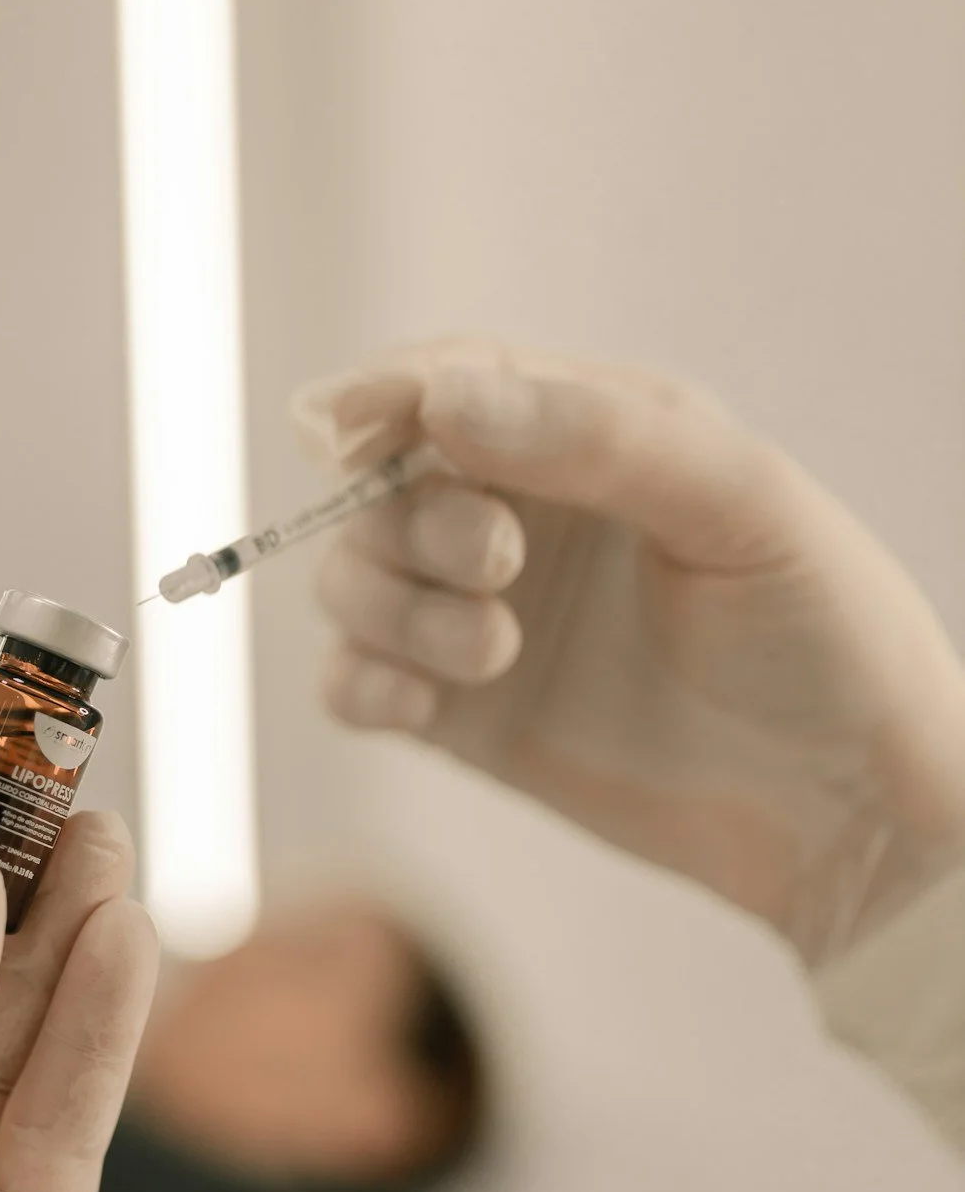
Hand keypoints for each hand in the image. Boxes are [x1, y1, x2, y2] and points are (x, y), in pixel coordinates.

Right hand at [301, 340, 964, 961]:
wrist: (845, 813)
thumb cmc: (825, 637)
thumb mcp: (740, 505)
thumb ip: (598, 439)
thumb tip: (442, 402)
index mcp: (595, 434)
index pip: (454, 379)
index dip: (386, 394)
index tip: (346, 426)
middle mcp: (526, 513)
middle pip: (384, 480)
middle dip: (414, 516)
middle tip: (501, 564)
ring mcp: (486, 615)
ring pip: (355, 577)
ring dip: (390, 605)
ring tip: (493, 652)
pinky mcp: (464, 717)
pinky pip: (354, 680)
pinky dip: (358, 682)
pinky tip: (413, 706)